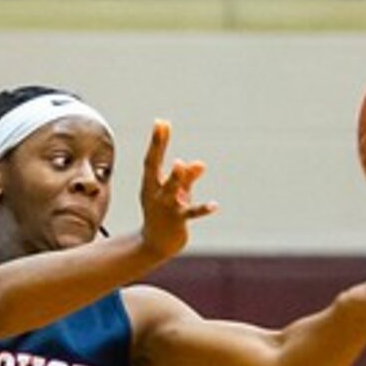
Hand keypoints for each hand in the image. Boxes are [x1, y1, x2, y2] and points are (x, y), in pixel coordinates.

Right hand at [136, 119, 214, 258]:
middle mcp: (155, 192)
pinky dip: (202, 209)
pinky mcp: (177, 221)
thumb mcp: (177, 193)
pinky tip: (214, 205)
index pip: (153, 158)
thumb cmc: (165, 214)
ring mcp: (165, 207)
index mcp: (151, 183)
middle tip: (162, 126)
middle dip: (158, 146)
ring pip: (171, 190)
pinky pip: (191, 213)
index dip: (157, 140)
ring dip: (176, 177)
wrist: (156, 244)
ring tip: (180, 163)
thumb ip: (188, 178)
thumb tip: (201, 164)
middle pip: (155, 166)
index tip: (161, 121)